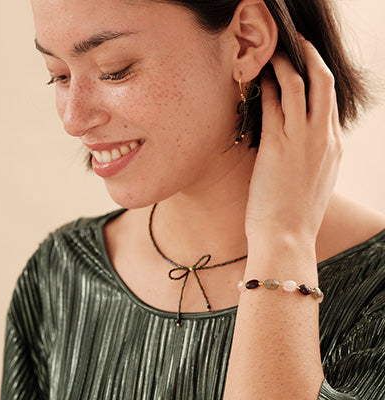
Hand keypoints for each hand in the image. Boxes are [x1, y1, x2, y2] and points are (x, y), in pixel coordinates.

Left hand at [245, 35, 342, 241]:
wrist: (287, 238)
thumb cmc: (295, 216)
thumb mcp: (313, 185)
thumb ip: (312, 161)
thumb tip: (300, 151)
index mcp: (333, 148)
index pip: (329, 103)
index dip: (318, 80)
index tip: (305, 69)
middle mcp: (323, 138)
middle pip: (324, 83)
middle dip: (312, 57)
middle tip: (298, 44)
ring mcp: (302, 139)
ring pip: (300, 85)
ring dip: (286, 63)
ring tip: (273, 53)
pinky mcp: (278, 145)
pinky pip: (274, 103)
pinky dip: (266, 86)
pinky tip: (257, 79)